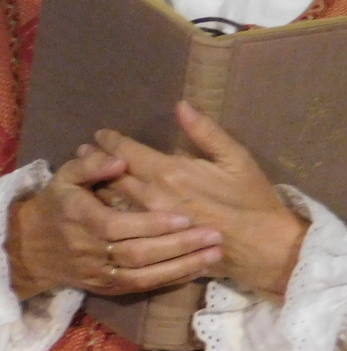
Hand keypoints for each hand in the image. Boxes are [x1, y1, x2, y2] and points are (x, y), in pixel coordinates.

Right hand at [6, 143, 221, 299]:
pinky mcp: (108, 287)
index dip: (151, 224)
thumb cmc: (59, 202)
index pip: (119, 226)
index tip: (185, 216)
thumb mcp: (66, 177)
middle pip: (137, 253)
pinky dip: (170, 280)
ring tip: (215, 254)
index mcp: (82, 219)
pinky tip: (198, 270)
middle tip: (214, 235)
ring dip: (181, 266)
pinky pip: (142, 287)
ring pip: (143, 276)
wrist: (32, 247)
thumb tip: (119, 158)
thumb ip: (92, 166)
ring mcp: (100, 273)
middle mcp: (91, 250)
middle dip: (178, 246)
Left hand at [94, 102, 306, 296]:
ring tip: (85, 175)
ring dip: (97, 185)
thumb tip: (181, 105)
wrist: (259, 245)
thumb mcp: (236, 157)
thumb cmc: (251, 197)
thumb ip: (205, 131)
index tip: (100, 134)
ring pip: (113, 202)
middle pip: (114, 176)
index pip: (129, 152)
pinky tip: (102, 206)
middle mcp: (152, 197)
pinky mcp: (153, 242)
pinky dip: (108, 211)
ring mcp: (149, 223)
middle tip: (83, 151)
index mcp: (171, 172)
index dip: (112, 141)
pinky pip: (122, 225)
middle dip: (96, 161)